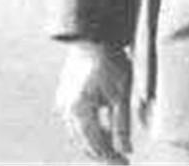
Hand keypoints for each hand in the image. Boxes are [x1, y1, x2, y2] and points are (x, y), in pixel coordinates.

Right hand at [56, 41, 131, 163]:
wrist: (94, 36)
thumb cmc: (111, 62)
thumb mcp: (121, 94)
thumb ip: (122, 125)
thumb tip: (125, 150)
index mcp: (79, 111)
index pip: (96, 146)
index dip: (111, 158)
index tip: (125, 164)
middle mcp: (66, 110)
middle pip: (85, 143)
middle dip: (103, 153)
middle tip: (122, 159)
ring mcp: (62, 103)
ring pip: (79, 134)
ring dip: (96, 142)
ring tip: (115, 144)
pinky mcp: (64, 96)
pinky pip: (76, 121)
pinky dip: (89, 128)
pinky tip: (104, 127)